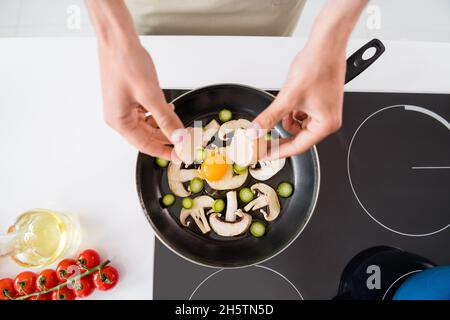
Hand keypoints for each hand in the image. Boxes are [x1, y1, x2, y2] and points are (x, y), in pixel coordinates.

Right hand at [98, 40, 183, 158]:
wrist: (117, 38)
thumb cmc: (126, 62)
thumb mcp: (151, 95)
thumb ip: (166, 119)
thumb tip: (179, 137)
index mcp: (119, 121)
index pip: (145, 146)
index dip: (165, 152)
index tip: (182, 155)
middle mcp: (119, 117)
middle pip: (147, 137)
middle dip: (168, 139)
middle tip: (187, 141)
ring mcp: (123, 107)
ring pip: (148, 126)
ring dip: (164, 127)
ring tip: (181, 127)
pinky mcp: (128, 98)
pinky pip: (146, 114)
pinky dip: (158, 115)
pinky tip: (169, 111)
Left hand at [253, 43, 345, 158]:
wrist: (325, 45)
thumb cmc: (317, 67)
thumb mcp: (287, 97)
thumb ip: (269, 118)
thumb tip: (255, 131)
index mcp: (325, 124)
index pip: (298, 147)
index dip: (278, 152)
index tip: (263, 155)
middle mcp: (327, 120)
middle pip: (298, 137)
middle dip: (279, 135)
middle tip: (260, 139)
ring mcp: (324, 111)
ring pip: (297, 125)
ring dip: (285, 119)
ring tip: (283, 105)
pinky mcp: (319, 102)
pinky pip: (300, 114)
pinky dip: (291, 110)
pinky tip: (288, 100)